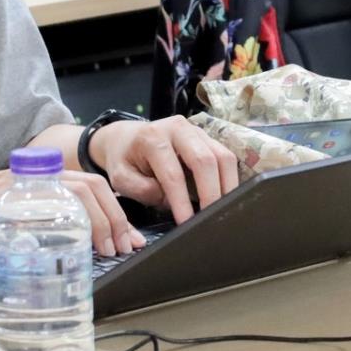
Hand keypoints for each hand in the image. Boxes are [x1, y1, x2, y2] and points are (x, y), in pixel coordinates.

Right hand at [0, 169, 141, 257]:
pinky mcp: (14, 198)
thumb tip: (84, 244)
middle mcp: (46, 176)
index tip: (131, 239)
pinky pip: (47, 207)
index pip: (97, 189)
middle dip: (116, 219)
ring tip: (107, 249)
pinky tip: (73, 243)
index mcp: (53, 179)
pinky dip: (65, 224)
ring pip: (79, 193)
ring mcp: (31, 185)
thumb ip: (52, 218)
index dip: (118, 213)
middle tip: (125, 247)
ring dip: (99, 222)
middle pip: (95, 188)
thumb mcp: (27, 211)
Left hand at [88, 115, 238, 221]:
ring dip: (227, 185)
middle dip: (211, 193)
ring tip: (222, 210)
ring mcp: (196, 131)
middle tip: (212, 219)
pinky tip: (225, 196)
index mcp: (153, 138)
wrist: (126, 138)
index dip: (181, 201)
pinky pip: (226, 157)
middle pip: (205, 160)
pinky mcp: (207, 138)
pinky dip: (229, 178)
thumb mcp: (122, 178)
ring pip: (223, 156)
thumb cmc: (124, 160)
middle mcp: (178, 128)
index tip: (187, 223)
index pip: (173, 173)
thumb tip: (169, 200)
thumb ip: (142, 190)